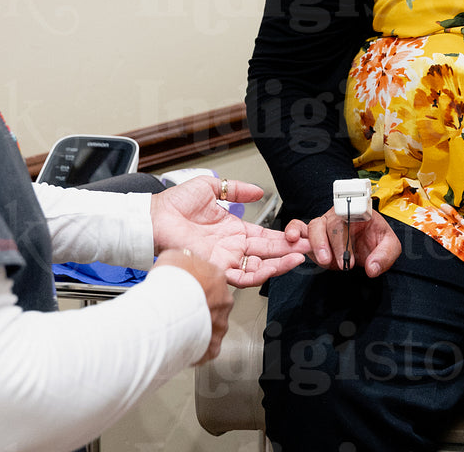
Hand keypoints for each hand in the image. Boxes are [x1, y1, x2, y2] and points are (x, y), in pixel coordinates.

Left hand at [149, 177, 309, 287]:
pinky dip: (262, 273)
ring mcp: (225, 259)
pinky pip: (243, 275)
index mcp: (232, 231)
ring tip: (299, 257)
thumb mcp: (212, 188)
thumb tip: (258, 191)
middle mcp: (231, 247)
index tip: (298, 234)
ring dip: (281, 264)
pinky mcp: (217, 267)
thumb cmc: (174, 204)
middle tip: (308, 247)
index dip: (281, 237)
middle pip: (266, 253)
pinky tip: (278, 266)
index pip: (263, 237)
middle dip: (288, 251)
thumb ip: (236, 189)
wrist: (154, 217)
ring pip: (259, 267)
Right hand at [155, 247, 231, 363]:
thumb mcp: (174, 256)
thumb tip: (182, 260)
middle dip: (201, 306)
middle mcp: (223, 300)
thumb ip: (184, 260)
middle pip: (215, 302)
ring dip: (199, 326)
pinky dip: (198, 347)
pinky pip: (208, 347)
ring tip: (180, 327)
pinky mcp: (213, 344)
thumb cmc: (169, 284)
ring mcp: (220, 323)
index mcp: (217, 277)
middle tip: (182, 307)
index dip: (196, 284)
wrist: (166, 308)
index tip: (186, 288)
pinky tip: (184, 344)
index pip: (211, 279)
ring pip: (212, 325)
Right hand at [287, 208, 401, 275]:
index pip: (351, 215)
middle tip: (341, 264)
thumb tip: (372, 268)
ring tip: (324, 260)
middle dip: (334, 245)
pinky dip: (293, 231)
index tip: (350, 258)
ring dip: (317, 244)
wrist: (367, 245)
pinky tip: (292, 240)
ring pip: (314, 226)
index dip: (349, 236)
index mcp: (359, 212)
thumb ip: (385, 256)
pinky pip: (299, 228)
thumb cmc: (376, 240)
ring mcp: (325, 224)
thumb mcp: (390, 246)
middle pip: (331, 223)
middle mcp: (339, 215)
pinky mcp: (313, 235)